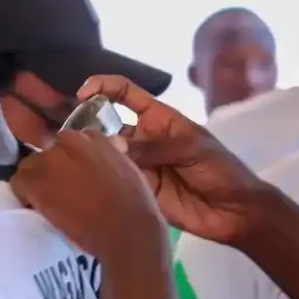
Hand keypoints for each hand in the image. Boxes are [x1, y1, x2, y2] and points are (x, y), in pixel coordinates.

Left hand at [10, 129, 166, 260]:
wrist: (126, 229)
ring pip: (30, 166)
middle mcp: (70, 142)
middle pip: (49, 152)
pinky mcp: (36, 183)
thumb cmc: (136, 205)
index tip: (76, 177)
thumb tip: (114, 144)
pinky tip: (36, 208)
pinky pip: (18, 184)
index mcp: (94, 138)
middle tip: (62, 191)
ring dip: (36, 181)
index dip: (72, 161)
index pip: (73, 142)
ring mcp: (50, 161)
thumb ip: (114, 154)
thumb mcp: (130, 169)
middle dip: (53, 169)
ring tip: (47, 201)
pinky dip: (23, 195)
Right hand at [75, 76, 269, 245]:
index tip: (82, 93)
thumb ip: (154, 147)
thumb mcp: (192, 149)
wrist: (235, 211)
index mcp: (158, 119)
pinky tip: (83, 181)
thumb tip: (112, 144)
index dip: (103, 87)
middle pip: (107, 125)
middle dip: (86, 124)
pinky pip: (115, 182)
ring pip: (107, 155)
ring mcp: (139, 166)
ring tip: (66, 157)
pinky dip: (100, 180)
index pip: (125, 93)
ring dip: (90, 154)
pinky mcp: (137, 191)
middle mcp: (143, 139)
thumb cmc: (220, 170)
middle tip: (63, 133)